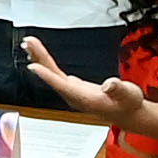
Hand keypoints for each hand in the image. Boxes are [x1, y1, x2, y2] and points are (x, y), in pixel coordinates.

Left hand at [22, 39, 142, 123]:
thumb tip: (109, 84)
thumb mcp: (129, 95)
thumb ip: (118, 89)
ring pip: (51, 74)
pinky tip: (38, 56)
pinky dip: (46, 63)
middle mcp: (73, 96)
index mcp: (84, 99)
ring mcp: (71, 92)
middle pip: (51, 76)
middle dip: (39, 58)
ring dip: (39, 58)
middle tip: (28, 42)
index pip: (62, 85)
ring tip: (28, 44)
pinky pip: (54, 74)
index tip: (32, 65)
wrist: (128, 114)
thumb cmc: (128, 105)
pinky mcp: (72, 87)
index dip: (47, 76)